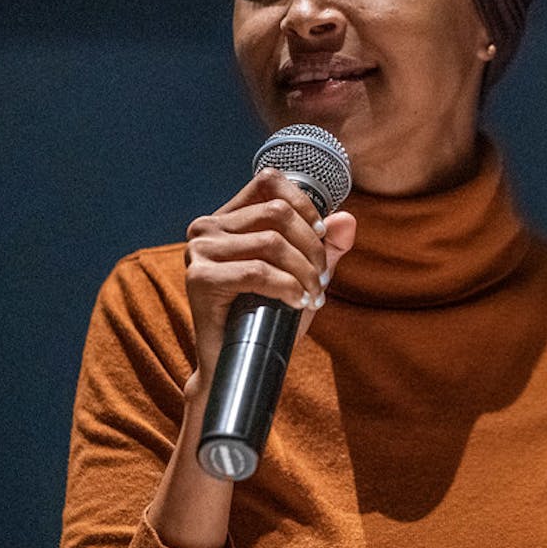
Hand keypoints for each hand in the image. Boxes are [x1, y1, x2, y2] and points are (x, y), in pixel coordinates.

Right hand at [182, 168, 355, 397]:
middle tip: (321, 279)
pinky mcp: (199, 278)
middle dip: (311, 246)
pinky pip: (257, 272)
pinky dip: (287, 286)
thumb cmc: (269, 318)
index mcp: (228, 219)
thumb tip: (347, 219)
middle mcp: (207, 228)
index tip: (321, 235)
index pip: (268, 181)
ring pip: (271, 242)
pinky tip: (297, 302)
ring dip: (304, 271)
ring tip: (313, 295)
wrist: (242, 365)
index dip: (303, 203)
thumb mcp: (304, 275)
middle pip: (276, 213)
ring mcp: (199, 251)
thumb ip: (326, 247)